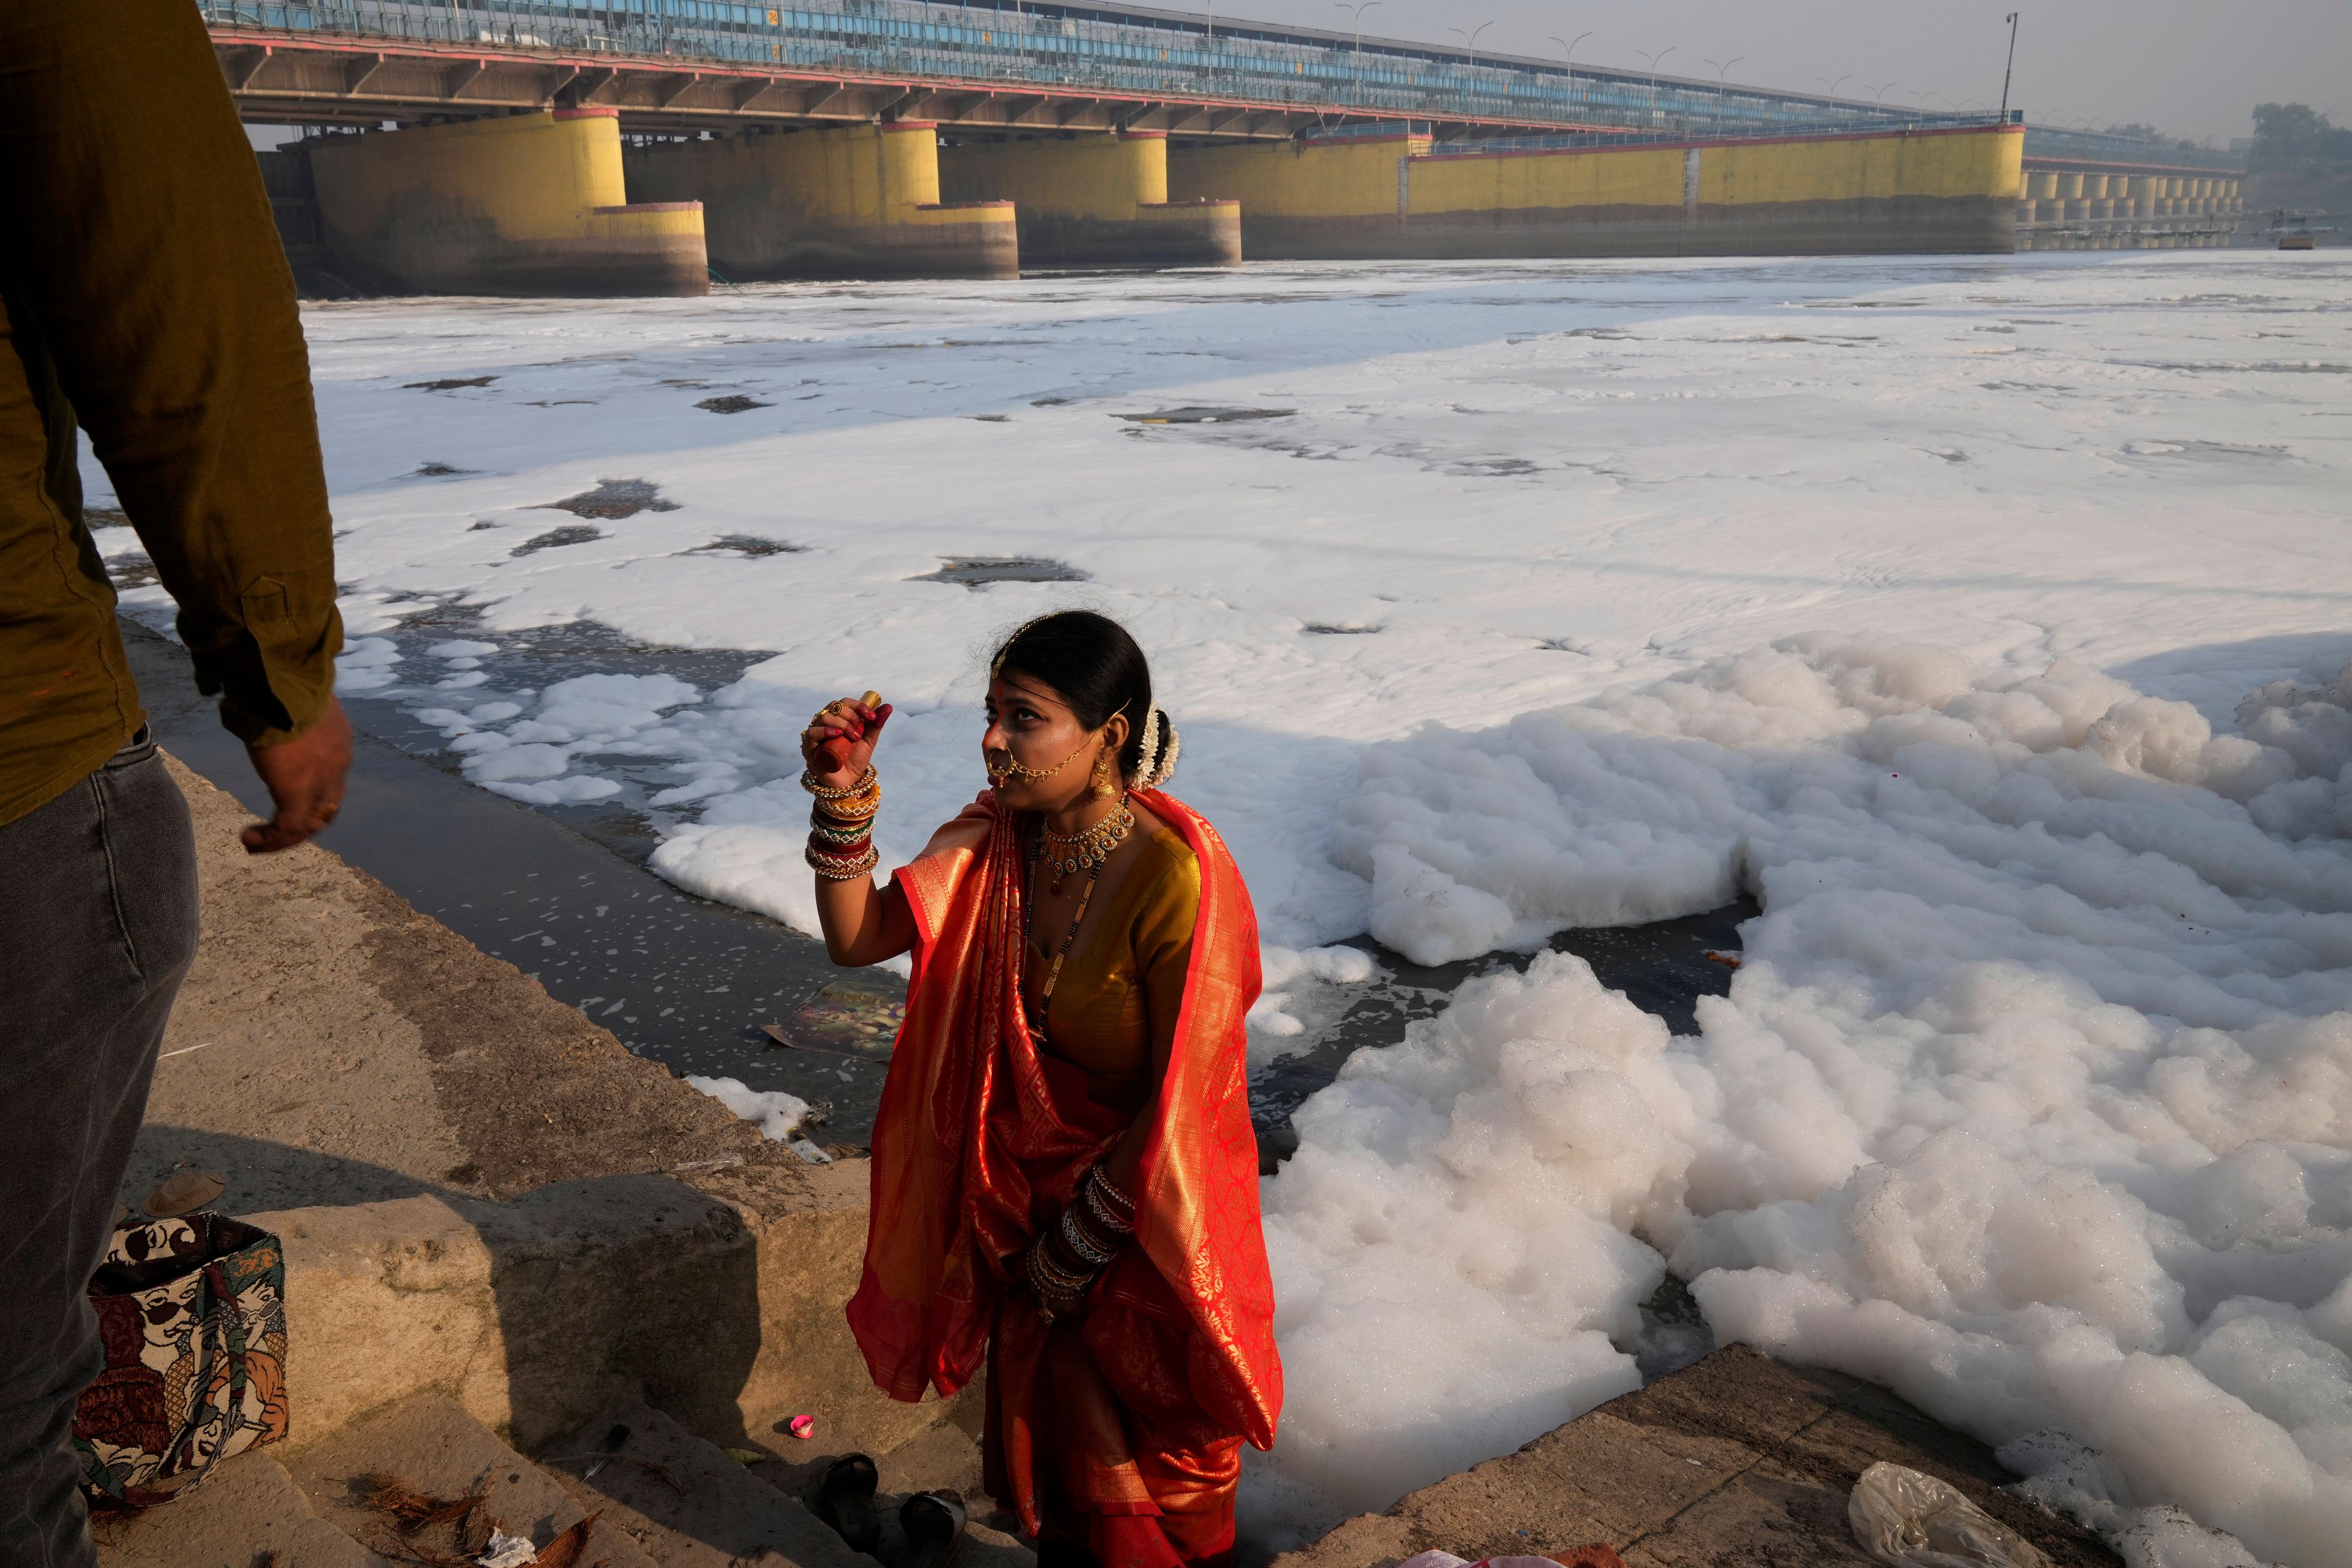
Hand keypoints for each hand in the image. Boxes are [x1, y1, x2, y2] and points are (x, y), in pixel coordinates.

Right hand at [242, 696, 353, 853]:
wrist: (278, 682)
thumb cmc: (277, 681)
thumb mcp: (289, 699)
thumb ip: (281, 712)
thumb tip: (254, 704)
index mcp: (338, 742)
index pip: (333, 779)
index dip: (314, 796)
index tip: (288, 801)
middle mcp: (337, 764)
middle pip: (327, 808)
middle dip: (303, 824)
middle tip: (275, 833)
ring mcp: (321, 779)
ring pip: (309, 823)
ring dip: (282, 837)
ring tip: (254, 843)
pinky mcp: (297, 790)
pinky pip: (288, 827)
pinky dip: (270, 839)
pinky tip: (248, 839)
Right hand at [800, 691, 891, 788]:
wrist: (848, 781)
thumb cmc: (855, 759)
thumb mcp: (868, 740)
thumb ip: (876, 724)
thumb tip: (888, 707)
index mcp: (839, 718)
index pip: (845, 702)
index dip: (859, 706)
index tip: (872, 716)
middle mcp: (826, 723)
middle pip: (835, 707)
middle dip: (851, 716)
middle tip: (860, 731)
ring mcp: (817, 733)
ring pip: (825, 717)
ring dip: (842, 724)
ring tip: (853, 736)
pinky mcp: (809, 746)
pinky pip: (812, 732)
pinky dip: (825, 731)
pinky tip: (837, 735)